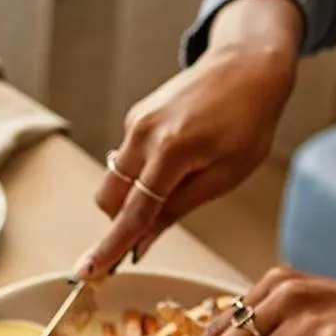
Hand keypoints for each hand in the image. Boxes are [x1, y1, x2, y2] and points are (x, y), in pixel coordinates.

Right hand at [75, 0, 301, 280]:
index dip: (110, 247)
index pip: (133, 213)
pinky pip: (127, 159)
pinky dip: (141, 173)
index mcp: (170, 151)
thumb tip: (144, 241)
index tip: (87, 271)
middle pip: (109, 198)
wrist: (248, 64)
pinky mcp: (136, 116)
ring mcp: (136, 122)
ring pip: (115, 180)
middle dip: (122, 219)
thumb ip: (178, 209)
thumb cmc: (248, 120)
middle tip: (155, 224)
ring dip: (134, 196)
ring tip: (180, 182)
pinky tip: (178, 159)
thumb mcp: (225, 174)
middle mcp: (143, 134)